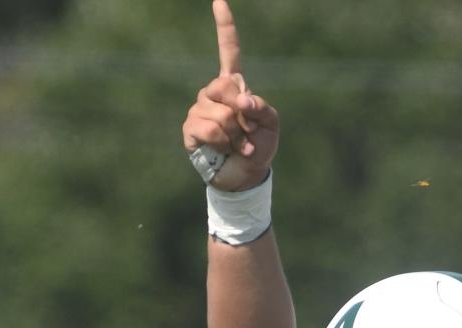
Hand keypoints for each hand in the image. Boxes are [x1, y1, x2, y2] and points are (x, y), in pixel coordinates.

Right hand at [182, 1, 278, 190]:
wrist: (246, 177)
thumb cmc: (259, 147)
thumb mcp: (270, 124)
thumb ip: (260, 106)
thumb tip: (241, 99)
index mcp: (233, 86)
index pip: (229, 52)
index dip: (225, 27)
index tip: (219, 0)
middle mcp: (213, 93)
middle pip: (225, 86)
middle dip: (241, 113)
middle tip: (247, 132)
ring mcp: (200, 110)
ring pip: (220, 112)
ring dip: (235, 134)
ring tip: (237, 144)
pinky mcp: (191, 129)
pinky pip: (209, 128)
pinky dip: (224, 142)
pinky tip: (226, 150)